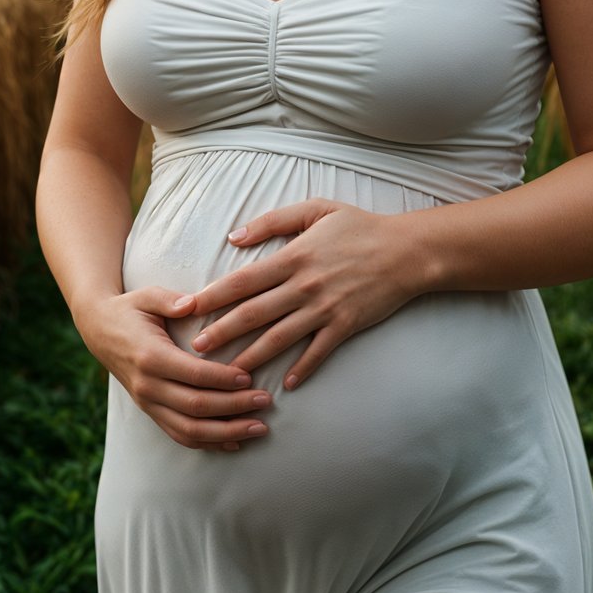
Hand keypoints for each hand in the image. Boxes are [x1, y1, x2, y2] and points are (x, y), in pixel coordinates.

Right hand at [76, 285, 274, 451]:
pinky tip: (235, 442)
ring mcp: (148, 403)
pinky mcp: (151, 412)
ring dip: (227, 433)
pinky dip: (208, 443)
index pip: (193, 375)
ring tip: (260, 428)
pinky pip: (180, 435)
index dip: (222, 379)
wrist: (98, 330)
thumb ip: (170, 299)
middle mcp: (148, 386)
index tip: (250, 378)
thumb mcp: (147, 296)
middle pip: (196, 407)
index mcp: (150, 356)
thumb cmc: (130, 310)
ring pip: (189, 430)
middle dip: (234, 407)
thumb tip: (194, 302)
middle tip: (266, 401)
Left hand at [186, 198, 424, 387]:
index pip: (242, 280)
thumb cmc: (360, 226)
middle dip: (220, 332)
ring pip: (279, 338)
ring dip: (250, 356)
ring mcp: (325, 308)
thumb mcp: (315, 209)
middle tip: (193, 348)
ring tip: (226, 372)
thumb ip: (272, 221)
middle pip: (252, 313)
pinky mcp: (345, 325)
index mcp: (293, 257)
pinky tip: (285, 383)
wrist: (407, 250)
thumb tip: (234, 236)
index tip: (186, 308)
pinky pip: (318, 351)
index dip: (211, 296)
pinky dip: (301, 368)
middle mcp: (304, 285)